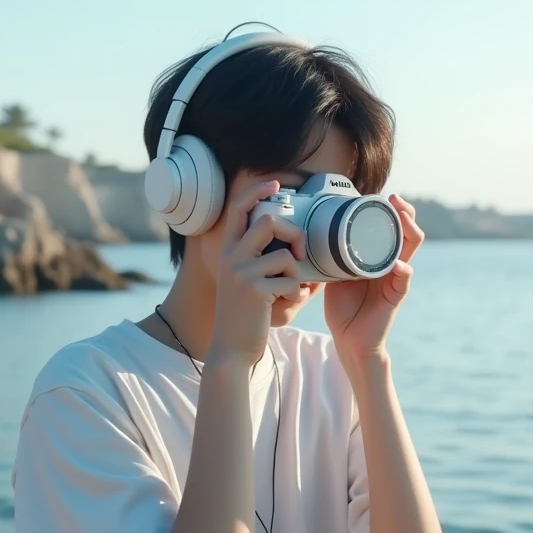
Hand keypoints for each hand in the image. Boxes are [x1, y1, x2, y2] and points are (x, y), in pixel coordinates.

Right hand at [209, 181, 306, 365]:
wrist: (231, 349)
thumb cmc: (246, 315)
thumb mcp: (248, 283)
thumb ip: (268, 263)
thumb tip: (304, 250)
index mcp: (229, 251)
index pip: (238, 208)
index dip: (256, 191)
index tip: (274, 184)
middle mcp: (231, 257)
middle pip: (269, 222)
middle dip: (294, 234)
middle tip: (301, 254)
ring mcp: (242, 273)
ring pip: (284, 255)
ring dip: (296, 273)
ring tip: (292, 288)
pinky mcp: (255, 290)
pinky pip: (290, 282)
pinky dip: (295, 294)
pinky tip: (288, 303)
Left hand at [324, 194, 424, 366]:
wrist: (349, 339)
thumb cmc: (343, 306)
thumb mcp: (334, 274)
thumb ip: (331, 255)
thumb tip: (312, 231)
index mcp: (378, 257)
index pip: (391, 228)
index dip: (391, 210)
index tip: (382, 195)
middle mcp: (391, 264)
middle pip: (407, 232)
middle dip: (405, 213)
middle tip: (395, 200)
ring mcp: (396, 279)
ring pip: (411, 249)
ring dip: (409, 231)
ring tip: (403, 219)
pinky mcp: (395, 297)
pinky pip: (404, 280)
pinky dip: (403, 270)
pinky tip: (398, 264)